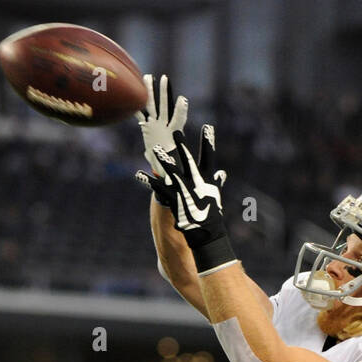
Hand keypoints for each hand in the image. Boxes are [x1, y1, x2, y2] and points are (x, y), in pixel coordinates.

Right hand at [136, 74, 187, 173]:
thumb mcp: (170, 168)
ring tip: (148, 77)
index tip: (183, 100)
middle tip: (164, 78)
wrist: (164, 170)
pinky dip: (137, 105)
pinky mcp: (147, 128)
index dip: (181, 110)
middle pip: (165, 107)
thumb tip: (165, 178)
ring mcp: (156, 125)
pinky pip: (141, 114)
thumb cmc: (170, 170)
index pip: (178, 120)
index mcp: (173, 134)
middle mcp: (164, 127)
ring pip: (153, 105)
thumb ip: (167, 169)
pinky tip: (132, 94)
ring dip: (151, 92)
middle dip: (164, 93)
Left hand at [137, 126, 233, 272]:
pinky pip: (158, 188)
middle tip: (176, 131)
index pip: (209, 156)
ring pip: (172, 171)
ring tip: (155, 150)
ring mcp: (184, 190)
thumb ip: (216, 182)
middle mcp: (196, 181)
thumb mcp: (216, 196)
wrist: (207, 233)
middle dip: (182, 146)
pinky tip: (139, 174)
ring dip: (163, 160)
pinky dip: (148, 181)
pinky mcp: (174, 199)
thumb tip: (222, 173)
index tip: (207, 127)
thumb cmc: (212, 214)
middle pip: (188, 160)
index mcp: (207, 178)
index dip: (208, 141)